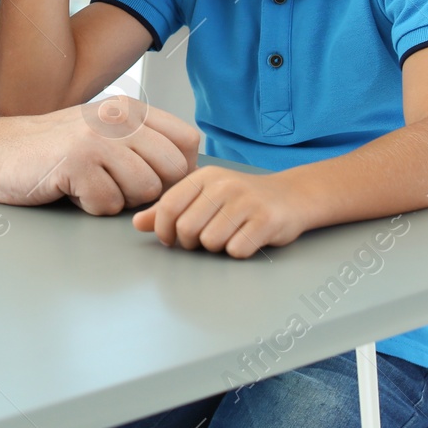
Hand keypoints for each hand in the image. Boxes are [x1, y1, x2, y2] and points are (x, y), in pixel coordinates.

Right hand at [0, 96, 200, 215]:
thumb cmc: (53, 148)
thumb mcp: (104, 130)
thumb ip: (144, 142)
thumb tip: (189, 171)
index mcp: (129, 109)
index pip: (187, 141)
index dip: (181, 169)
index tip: (157, 179)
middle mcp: (117, 118)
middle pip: (172, 170)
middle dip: (151, 189)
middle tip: (117, 185)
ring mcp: (97, 139)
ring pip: (144, 190)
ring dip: (118, 198)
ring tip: (91, 183)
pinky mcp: (77, 164)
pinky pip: (109, 205)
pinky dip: (91, 205)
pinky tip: (72, 189)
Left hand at [133, 166, 307, 258]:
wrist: (291, 196)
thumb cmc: (240, 199)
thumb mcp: (204, 196)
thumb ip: (170, 209)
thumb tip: (136, 223)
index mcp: (204, 176)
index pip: (168, 206)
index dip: (162, 229)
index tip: (169, 239)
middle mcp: (224, 185)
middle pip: (187, 228)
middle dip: (190, 242)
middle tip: (203, 240)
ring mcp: (246, 202)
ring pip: (211, 242)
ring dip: (216, 248)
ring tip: (228, 235)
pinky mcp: (266, 221)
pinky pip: (236, 250)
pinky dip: (238, 251)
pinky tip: (246, 239)